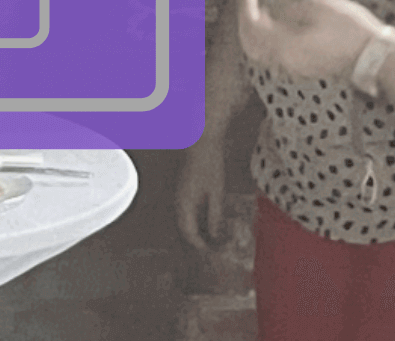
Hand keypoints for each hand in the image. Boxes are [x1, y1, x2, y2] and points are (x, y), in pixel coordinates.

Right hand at [176, 135, 229, 250]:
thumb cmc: (210, 164)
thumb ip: (215, 216)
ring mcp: (179, 194)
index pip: (189, 232)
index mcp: (185, 203)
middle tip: (212, 249)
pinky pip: (187, 210)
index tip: (212, 252)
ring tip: (211, 238)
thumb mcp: (217, 192)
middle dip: (197, 240)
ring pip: (185, 220)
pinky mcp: (183, 190)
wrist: (201, 142)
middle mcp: (178, 201)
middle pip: (184, 228)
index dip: (200, 245)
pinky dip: (196, 219)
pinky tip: (207, 220)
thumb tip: (216, 236)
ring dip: (196, 230)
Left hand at [235, 0, 383, 82]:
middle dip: (246, 23)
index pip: (253, 28)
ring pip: (263, 54)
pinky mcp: (307, 69)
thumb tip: (275, 8)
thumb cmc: (353, 31)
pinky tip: (279, 26)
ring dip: (257, 33)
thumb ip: (290, 8)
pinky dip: (271, 41)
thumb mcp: (319, 6)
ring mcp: (297, 68)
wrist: (375, 55)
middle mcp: (287, 62)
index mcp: (287, 47)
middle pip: (251, 46)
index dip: (246, 8)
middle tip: (249, 4)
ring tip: (262, 12)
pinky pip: (278, 57)